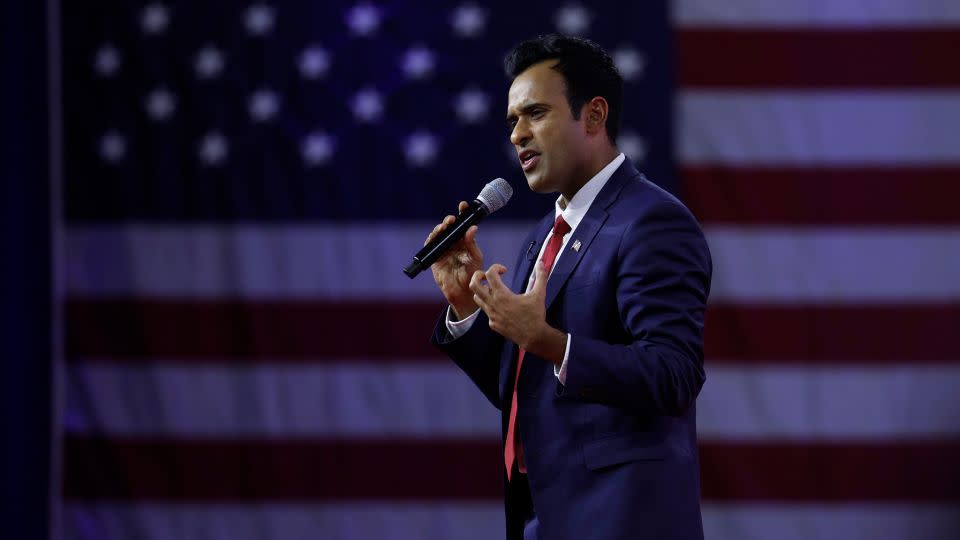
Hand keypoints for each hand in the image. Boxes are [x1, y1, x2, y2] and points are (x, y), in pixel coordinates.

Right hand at [428, 201, 483, 318]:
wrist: (463, 290)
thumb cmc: (472, 273)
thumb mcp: (475, 257)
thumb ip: (472, 243)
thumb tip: (473, 228)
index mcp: (464, 241)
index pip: (462, 224)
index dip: (462, 214)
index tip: (463, 205)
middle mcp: (453, 243)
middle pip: (449, 227)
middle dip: (449, 220)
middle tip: (452, 219)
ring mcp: (443, 249)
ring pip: (439, 234)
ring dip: (440, 228)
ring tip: (445, 226)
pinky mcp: (434, 257)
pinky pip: (431, 244)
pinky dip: (432, 238)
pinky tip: (436, 234)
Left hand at [469, 261, 566, 363]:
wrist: (533, 337)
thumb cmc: (535, 315)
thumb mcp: (539, 294)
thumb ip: (540, 277)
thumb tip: (541, 263)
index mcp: (502, 295)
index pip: (490, 274)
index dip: (496, 267)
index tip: (505, 270)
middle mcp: (493, 304)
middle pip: (474, 285)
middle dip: (478, 276)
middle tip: (488, 276)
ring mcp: (491, 315)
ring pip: (477, 298)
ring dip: (483, 291)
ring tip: (495, 290)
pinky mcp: (492, 324)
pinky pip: (486, 311)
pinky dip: (491, 305)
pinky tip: (502, 307)